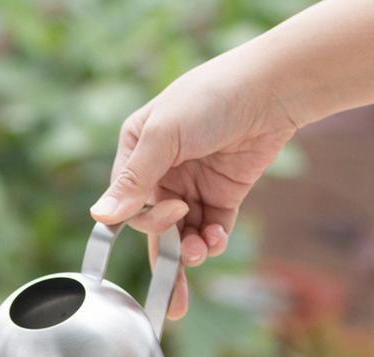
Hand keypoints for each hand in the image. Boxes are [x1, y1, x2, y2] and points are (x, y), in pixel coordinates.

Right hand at [92, 52, 296, 317]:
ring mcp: (192, 185)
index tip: (171, 213)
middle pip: (153, 225)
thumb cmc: (211, 97)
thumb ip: (133, 180)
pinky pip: (209, 229)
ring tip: (201, 252)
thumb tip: (99, 217)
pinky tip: (217, 238)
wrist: (273, 87)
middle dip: (167, 246)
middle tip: (188, 248)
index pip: (127, 203)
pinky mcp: (222, 195)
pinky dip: (212, 241)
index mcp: (137, 152)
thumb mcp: (163, 136)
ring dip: (189, 250)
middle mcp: (161, 172)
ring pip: (181, 233)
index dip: (143, 219)